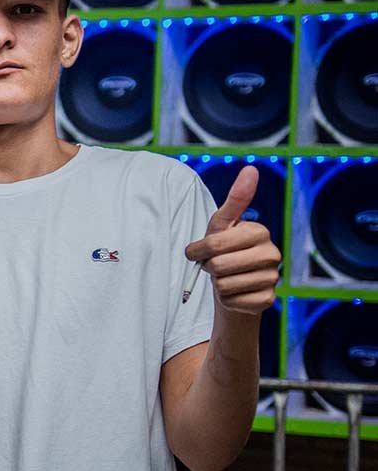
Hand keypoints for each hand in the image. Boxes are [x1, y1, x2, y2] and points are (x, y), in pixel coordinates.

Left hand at [184, 166, 280, 316]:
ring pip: (224, 285)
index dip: (198, 251)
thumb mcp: (222, 225)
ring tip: (226, 278)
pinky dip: (226, 299)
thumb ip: (235, 199)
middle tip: (214, 266)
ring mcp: (272, 278)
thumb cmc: (223, 252)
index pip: (215, 244)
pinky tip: (235, 292)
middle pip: (218, 265)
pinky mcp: (267, 299)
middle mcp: (272, 253)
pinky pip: (232, 301)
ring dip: (217, 284)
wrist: (233, 286)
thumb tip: (251, 168)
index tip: (198, 252)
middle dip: (208, 268)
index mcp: (259, 232)